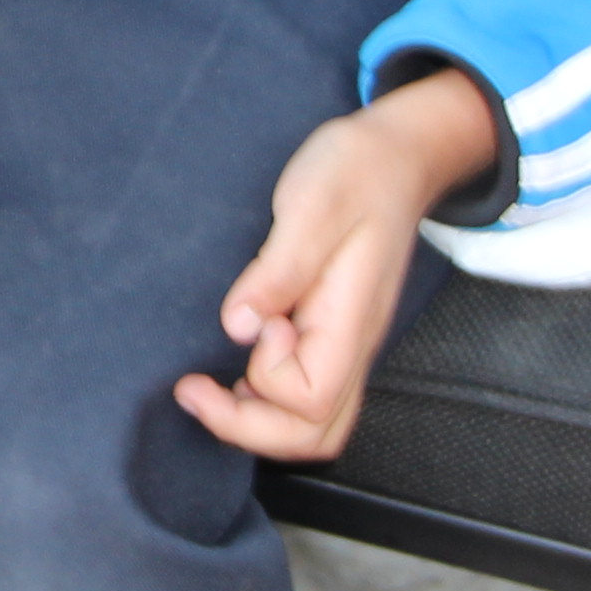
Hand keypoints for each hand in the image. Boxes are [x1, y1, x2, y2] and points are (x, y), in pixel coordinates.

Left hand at [173, 69, 500, 465]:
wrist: (395, 156)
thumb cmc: (357, 172)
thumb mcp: (312, 206)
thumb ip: (277, 270)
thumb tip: (237, 325)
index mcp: (351, 321)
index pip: (311, 399)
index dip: (267, 378)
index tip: (250, 324)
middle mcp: (352, 346)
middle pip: (314, 435)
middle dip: (248, 429)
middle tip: (194, 390)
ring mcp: (343, 346)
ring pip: (310, 427)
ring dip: (254, 421)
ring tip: (207, 387)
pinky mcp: (329, 337)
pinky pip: (304, 398)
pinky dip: (263, 400)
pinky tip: (232, 368)